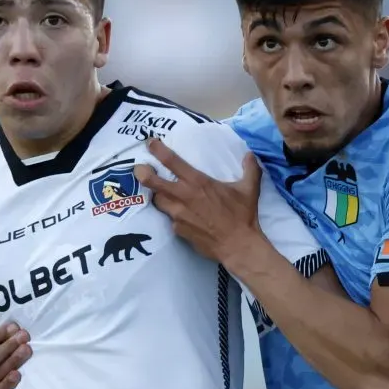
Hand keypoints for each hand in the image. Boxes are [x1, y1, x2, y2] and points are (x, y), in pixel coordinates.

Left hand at [133, 138, 264, 263]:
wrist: (238, 245)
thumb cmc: (242, 215)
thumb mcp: (249, 189)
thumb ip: (250, 169)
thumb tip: (250, 154)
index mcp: (198, 182)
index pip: (172, 162)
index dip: (158, 150)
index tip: (150, 143)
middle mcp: (184, 196)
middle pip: (153, 182)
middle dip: (142, 173)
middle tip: (138, 169)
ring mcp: (178, 215)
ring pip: (159, 201)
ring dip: (158, 195)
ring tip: (161, 193)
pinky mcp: (178, 230)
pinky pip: (170, 219)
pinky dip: (172, 215)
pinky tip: (180, 216)